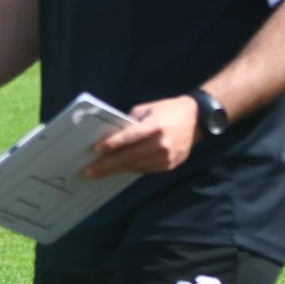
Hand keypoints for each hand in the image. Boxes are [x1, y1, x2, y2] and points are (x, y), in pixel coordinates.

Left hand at [82, 95, 197, 178]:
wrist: (197, 120)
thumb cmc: (167, 110)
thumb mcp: (147, 110)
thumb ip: (129, 124)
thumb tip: (110, 136)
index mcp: (155, 127)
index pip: (129, 138)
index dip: (111, 145)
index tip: (94, 151)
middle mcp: (161, 144)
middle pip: (129, 157)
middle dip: (106, 165)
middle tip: (87, 171)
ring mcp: (167, 157)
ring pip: (135, 166)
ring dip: (115, 170)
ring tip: (97, 173)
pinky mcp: (170, 166)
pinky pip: (145, 170)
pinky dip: (130, 169)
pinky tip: (117, 170)